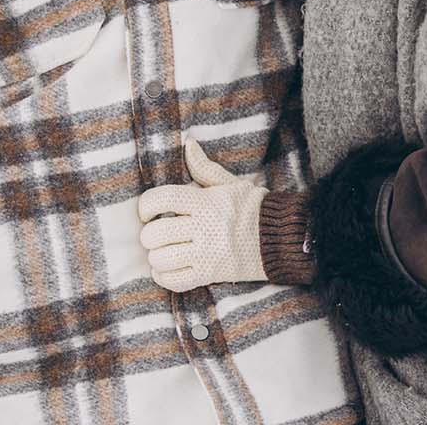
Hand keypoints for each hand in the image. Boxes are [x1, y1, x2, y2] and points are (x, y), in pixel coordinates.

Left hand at [137, 138, 267, 291]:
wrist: (281, 238)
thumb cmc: (252, 208)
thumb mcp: (230, 184)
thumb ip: (204, 168)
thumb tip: (188, 144)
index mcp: (206, 202)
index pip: (162, 199)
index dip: (145, 205)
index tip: (148, 211)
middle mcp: (204, 228)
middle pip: (156, 233)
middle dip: (149, 234)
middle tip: (157, 233)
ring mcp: (207, 254)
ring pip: (161, 259)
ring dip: (156, 256)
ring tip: (163, 251)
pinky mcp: (210, 275)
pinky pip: (174, 281)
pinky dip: (163, 276)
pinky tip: (166, 268)